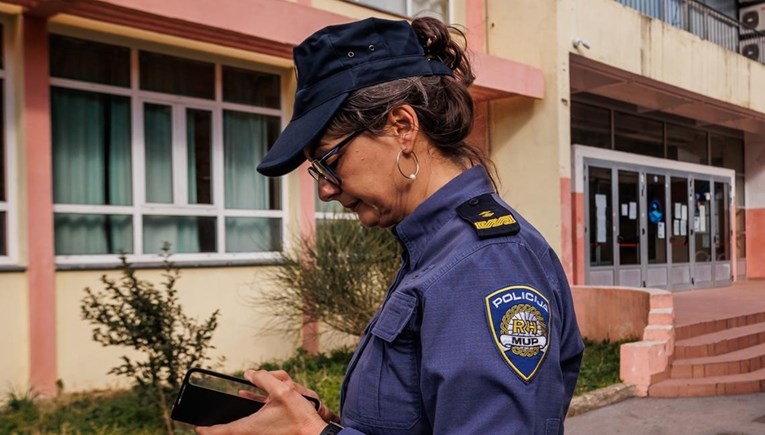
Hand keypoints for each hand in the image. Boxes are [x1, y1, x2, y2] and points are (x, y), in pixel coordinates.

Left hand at [194, 370, 332, 434]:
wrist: (315, 433)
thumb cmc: (300, 416)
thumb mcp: (283, 390)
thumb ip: (265, 379)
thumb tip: (250, 373)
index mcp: (251, 425)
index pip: (222, 431)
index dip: (207, 430)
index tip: (197, 428)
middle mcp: (253, 433)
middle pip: (230, 432)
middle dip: (219, 427)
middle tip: (207, 423)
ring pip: (242, 428)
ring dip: (234, 421)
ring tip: (232, 406)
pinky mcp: (268, 434)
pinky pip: (252, 426)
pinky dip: (247, 418)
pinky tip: (252, 402)